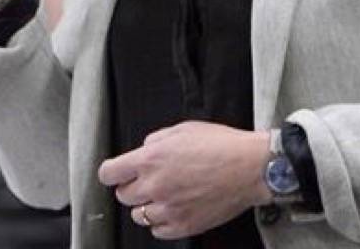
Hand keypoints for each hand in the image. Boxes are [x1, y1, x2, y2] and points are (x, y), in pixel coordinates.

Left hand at [98, 121, 271, 239]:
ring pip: (139, 216)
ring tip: (163, 195)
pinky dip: (161, 222)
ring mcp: (169, 209)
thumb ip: (156, 140)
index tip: (115, 174)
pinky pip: (158, 231)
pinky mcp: (184, 225)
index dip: (111, 173)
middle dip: (131, 187)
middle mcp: (155, 186)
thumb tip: (145, 149)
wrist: (250, 168)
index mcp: (151, 159)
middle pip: (123, 196)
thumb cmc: (222, 145)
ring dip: (146, 206)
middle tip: (147, 181)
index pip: (109, 173)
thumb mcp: (183, 129)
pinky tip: (172, 209)